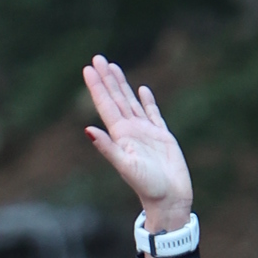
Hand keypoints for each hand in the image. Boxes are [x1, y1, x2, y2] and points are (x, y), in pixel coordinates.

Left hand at [80, 55, 192, 232]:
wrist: (170, 200)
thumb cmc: (148, 186)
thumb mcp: (125, 166)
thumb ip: (107, 148)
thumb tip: (88, 129)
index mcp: (120, 135)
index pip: (106, 105)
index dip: (97, 86)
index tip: (88, 68)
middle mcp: (130, 131)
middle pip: (116, 99)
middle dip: (107, 79)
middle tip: (97, 58)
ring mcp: (146, 133)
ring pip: (131, 103)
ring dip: (122, 85)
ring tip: (113, 67)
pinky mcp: (162, 137)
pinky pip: (153, 114)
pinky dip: (147, 101)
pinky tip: (142, 89)